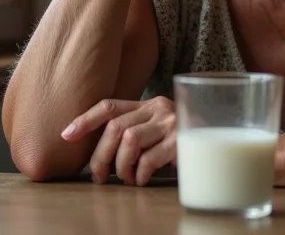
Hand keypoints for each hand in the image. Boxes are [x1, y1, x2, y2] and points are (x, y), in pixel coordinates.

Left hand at [61, 97, 176, 185]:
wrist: (218, 142)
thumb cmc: (180, 143)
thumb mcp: (154, 132)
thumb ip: (132, 132)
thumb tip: (98, 155)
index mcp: (147, 105)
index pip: (110, 106)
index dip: (86, 119)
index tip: (66, 135)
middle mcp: (158, 108)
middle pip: (115, 127)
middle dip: (101, 156)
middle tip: (100, 177)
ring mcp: (171, 122)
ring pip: (129, 140)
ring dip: (121, 166)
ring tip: (126, 178)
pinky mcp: (181, 140)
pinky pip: (149, 158)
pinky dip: (140, 174)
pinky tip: (143, 180)